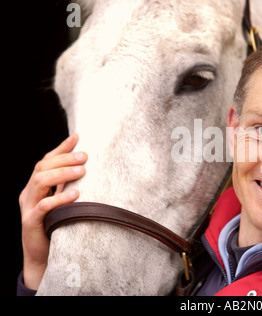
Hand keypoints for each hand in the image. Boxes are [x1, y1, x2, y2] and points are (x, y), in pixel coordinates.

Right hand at [19, 134, 86, 289]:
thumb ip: (68, 186)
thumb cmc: (56, 225)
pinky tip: (76, 193)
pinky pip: (43, 206)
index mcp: (35, 186)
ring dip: (62, 174)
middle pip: (42, 168)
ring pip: (40, 182)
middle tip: (85, 155)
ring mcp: (28, 207)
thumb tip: (89, 168)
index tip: (77, 137)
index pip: (46, 161)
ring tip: (83, 170)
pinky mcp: (31, 222)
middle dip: (64, 158)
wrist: (43, 256)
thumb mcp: (62, 202)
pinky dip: (59, 198)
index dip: (60, 148)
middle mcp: (29, 193)